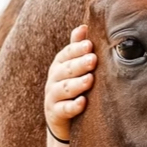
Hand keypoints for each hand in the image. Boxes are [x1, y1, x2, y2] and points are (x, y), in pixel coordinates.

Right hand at [45, 25, 96, 140]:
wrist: (64, 121)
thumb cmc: (74, 88)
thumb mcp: (75, 68)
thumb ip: (78, 48)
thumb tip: (84, 25)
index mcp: (60, 65)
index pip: (67, 54)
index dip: (77, 49)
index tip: (90, 44)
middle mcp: (54, 79)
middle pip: (66, 70)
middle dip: (79, 64)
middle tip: (93, 59)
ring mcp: (52, 97)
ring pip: (64, 89)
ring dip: (77, 84)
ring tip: (90, 79)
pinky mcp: (54, 114)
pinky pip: (63, 110)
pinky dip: (72, 106)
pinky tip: (83, 103)